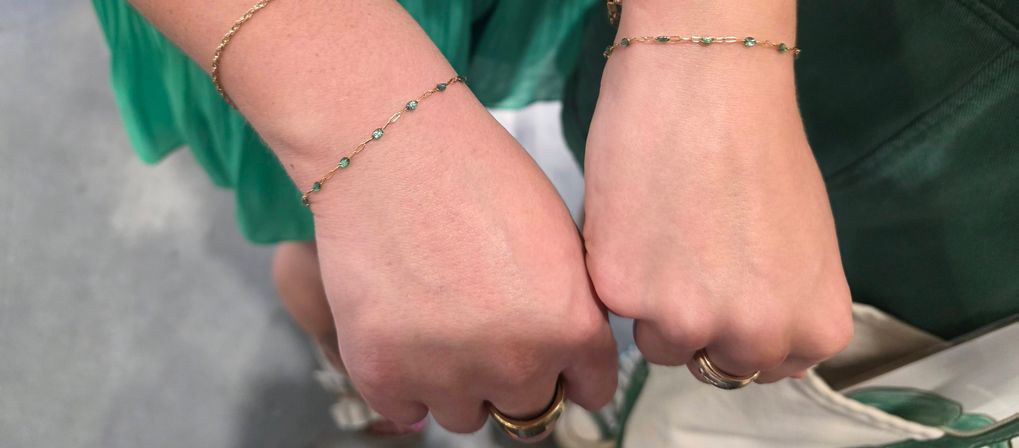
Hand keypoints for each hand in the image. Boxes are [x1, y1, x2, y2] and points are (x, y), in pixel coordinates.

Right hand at [297, 89, 616, 433]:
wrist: (390, 144)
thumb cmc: (476, 170)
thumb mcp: (558, 235)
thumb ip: (571, 303)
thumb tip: (569, 345)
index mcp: (572, 327)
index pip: (591, 393)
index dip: (572, 372)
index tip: (555, 361)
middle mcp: (516, 364)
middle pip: (529, 412)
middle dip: (515, 379)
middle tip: (488, 334)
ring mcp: (446, 374)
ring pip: (466, 416)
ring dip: (458, 385)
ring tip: (439, 327)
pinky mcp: (381, 372)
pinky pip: (405, 411)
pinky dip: (404, 384)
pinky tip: (403, 337)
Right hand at [583, 38, 851, 382]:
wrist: (705, 84)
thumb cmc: (764, 146)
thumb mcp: (806, 244)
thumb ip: (785, 301)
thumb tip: (742, 326)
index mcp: (813, 327)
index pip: (773, 368)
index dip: (745, 328)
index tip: (730, 291)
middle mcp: (754, 337)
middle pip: (715, 366)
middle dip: (702, 324)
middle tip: (690, 263)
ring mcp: (685, 320)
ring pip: (659, 345)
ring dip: (654, 306)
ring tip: (659, 240)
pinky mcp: (622, 293)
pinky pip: (614, 306)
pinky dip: (616, 272)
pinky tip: (633, 221)